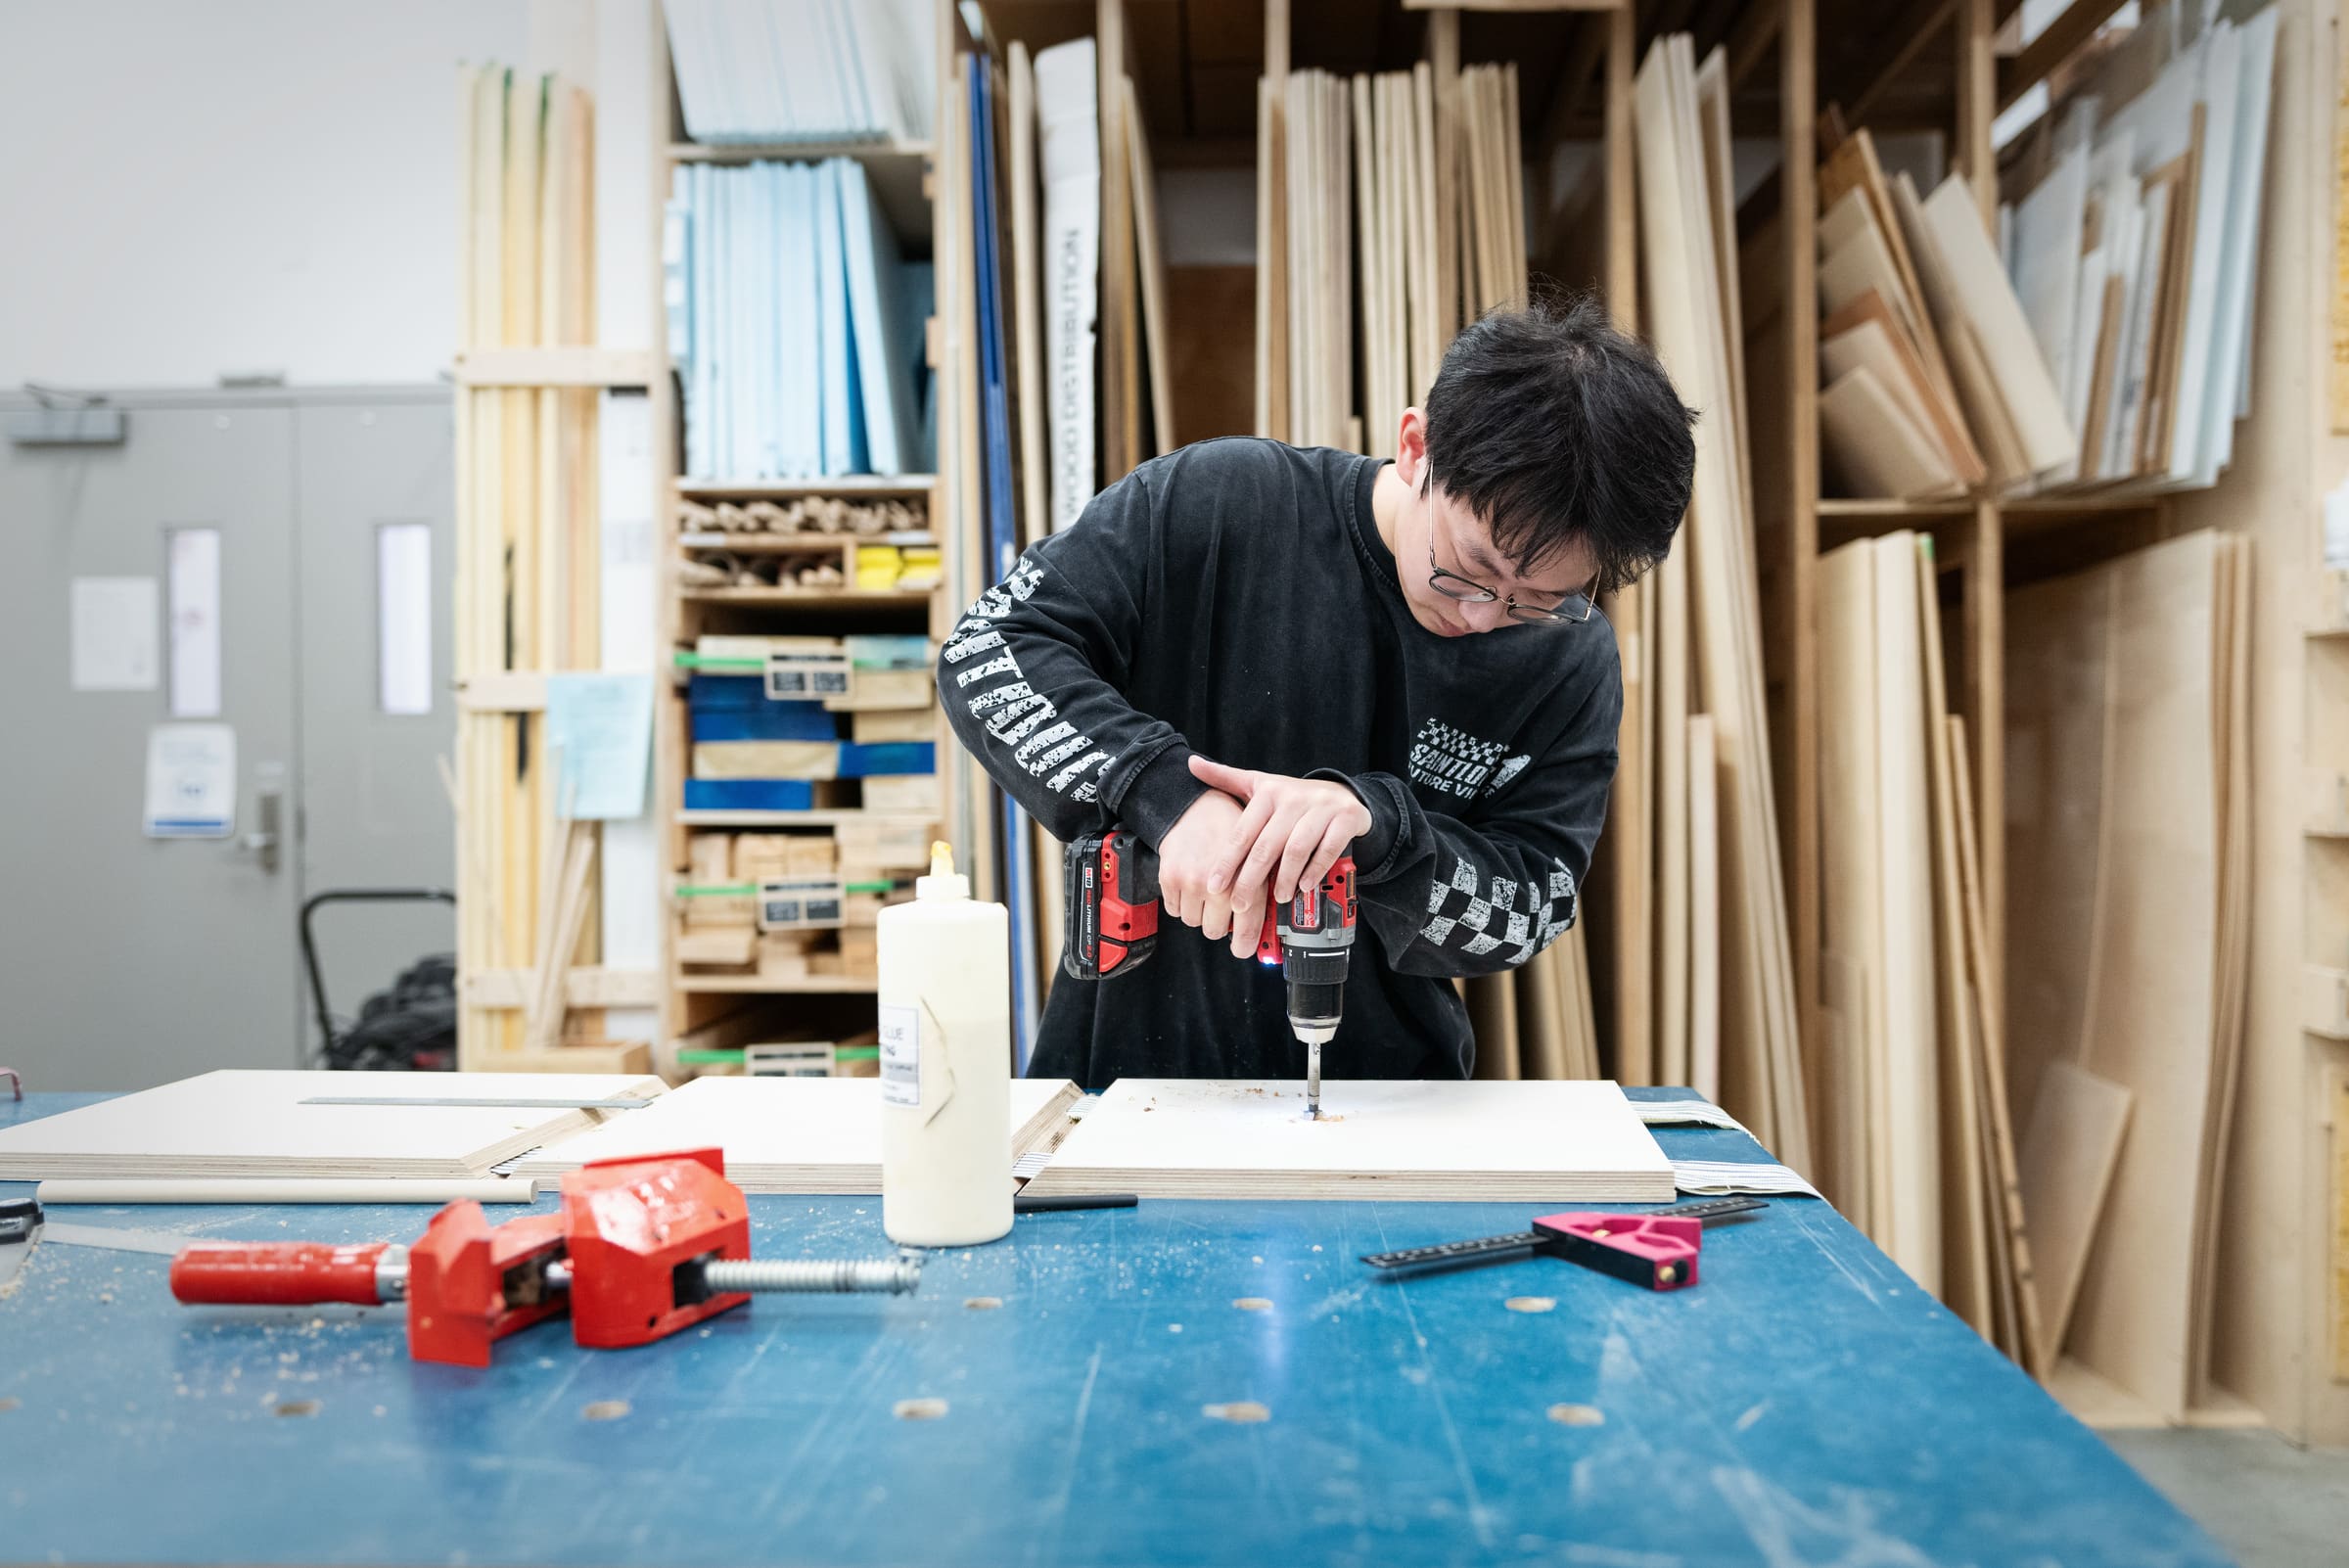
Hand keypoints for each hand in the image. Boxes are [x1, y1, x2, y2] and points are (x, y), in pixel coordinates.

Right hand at [1153, 788, 1248, 943]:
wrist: (1196, 805)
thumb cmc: (1228, 828)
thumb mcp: (1256, 855)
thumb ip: (1260, 888)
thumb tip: (1265, 925)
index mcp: (1246, 879)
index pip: (1247, 927)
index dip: (1245, 944)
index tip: (1242, 949)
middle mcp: (1220, 885)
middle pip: (1214, 931)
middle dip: (1217, 922)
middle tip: (1219, 907)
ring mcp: (1193, 883)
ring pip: (1192, 922)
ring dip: (1197, 911)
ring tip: (1204, 890)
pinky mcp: (1171, 879)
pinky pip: (1173, 910)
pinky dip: (1180, 902)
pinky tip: (1189, 884)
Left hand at [1188, 757, 1372, 959]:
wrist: (1343, 793)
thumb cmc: (1292, 797)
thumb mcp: (1259, 784)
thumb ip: (1225, 778)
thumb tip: (1190, 763)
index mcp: (1268, 792)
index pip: (1242, 832)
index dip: (1226, 861)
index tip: (1213, 886)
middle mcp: (1293, 798)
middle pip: (1267, 845)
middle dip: (1250, 879)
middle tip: (1239, 905)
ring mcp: (1321, 808)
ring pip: (1297, 849)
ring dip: (1286, 878)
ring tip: (1278, 898)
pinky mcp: (1345, 819)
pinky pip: (1328, 849)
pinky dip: (1316, 870)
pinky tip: (1305, 886)